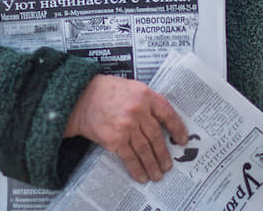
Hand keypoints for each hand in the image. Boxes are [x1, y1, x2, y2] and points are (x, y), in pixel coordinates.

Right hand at [63, 74, 187, 182]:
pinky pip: (129, 157)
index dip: (177, 128)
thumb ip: (146, 101)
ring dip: (153, 164)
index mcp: (144, 95)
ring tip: (158, 174)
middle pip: (156, 136)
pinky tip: (142, 175)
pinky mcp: (114, 139)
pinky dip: (137, 168)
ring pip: (145, 149)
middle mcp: (137, 111)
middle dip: (164, 153)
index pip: (167, 113)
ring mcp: (126, 126)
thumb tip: (162, 121)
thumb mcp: (130, 87)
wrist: (79, 98)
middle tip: (168, 165)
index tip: (182, 140)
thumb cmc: (105, 91)